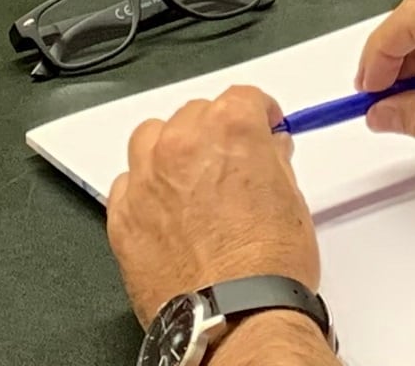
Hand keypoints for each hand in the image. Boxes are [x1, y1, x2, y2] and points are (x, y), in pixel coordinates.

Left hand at [106, 86, 319, 324]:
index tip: (264, 130)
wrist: (235, 317)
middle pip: (195, 113)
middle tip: (231, 162)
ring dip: (171, 149)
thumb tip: (266, 152)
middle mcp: (181, 145)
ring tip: (190, 179)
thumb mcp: (292, 197)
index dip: (259, 115)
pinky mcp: (122, 218)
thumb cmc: (267, 265)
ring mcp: (146, 180)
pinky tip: (166, 211)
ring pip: (151, 138)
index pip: (242, 97)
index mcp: (229, 128)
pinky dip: (144, 189)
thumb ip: (272, 161)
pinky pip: (126, 184)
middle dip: (215, 132)